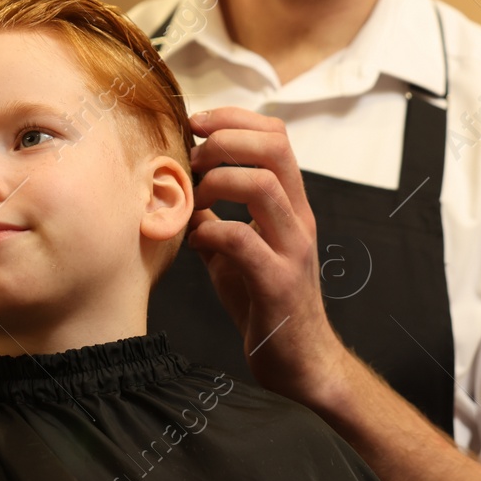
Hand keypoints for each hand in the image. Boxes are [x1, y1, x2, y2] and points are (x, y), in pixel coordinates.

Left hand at [186, 107, 345, 403]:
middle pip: (274, 147)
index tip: (197, 123)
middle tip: (195, 162)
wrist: (300, 362)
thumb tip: (179, 195)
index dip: (234, 118)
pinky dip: (210, 233)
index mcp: (291, 204)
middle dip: (224, 140)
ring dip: (217, 182)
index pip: (275, 135)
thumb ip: (215, 219)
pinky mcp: (278, 282)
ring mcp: (292, 248)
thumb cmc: (265, 303)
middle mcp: (298, 218)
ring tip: (196, 202)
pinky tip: (197, 244)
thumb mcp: (236, 252)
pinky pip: (243, 238)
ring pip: (262, 184)